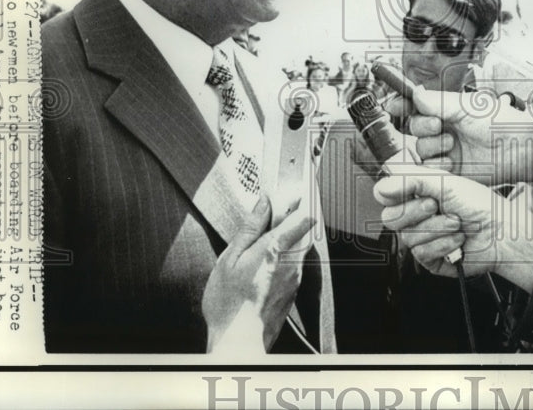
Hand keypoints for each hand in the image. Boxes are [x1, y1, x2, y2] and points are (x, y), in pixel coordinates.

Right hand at [202, 194, 315, 352]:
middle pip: (303, 229)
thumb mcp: (230, 258)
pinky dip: (283, 259)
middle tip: (271, 216)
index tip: (292, 189)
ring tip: (262, 244)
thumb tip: (264, 201)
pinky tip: (263, 267)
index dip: (298, 199)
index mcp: (275, 248)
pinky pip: (294, 265)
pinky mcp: (293, 290)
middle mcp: (292, 261)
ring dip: (286, 240)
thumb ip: (250, 227)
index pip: (301, 214)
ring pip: (299, 247)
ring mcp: (295, 277)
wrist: (239, 342)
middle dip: (291, 219)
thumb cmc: (228, 302)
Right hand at [373, 164, 532, 291]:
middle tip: (436, 205)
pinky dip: (442, 244)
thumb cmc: (480, 205)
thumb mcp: (445, 183)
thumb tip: (380, 187)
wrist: (503, 231)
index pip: (386, 196)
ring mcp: (423, 238)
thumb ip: (410, 180)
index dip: (396, 195)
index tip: (415, 192)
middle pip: (390, 218)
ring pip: (407, 237)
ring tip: (456, 222)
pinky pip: (421, 254)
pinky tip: (458, 239)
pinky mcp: (430, 259)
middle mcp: (417, 217)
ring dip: (436, 228)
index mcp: (417, 194)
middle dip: (416, 212)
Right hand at [400, 84, 532, 184]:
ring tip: (452, 144)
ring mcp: (445, 150)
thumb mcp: (468, 107)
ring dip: (431, 147)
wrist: (522, 149)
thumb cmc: (501, 122)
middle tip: (440, 126)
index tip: (395, 106)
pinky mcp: (450, 171)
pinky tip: (452, 161)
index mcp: (445, 109)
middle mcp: (442, 129)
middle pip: (412, 129)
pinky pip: (429, 169)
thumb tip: (414, 93)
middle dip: (422, 128)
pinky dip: (436, 165)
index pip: (414, 105)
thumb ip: (438, 101)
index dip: (402, 105)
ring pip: (419, 150)